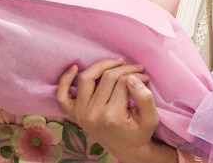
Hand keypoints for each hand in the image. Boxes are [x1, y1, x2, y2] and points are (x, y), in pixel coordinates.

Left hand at [57, 58, 176, 162]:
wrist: (126, 149)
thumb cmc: (139, 133)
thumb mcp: (150, 119)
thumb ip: (145, 98)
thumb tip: (131, 78)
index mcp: (112, 116)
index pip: (123, 83)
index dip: (135, 75)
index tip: (144, 75)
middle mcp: (93, 114)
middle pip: (107, 78)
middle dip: (124, 69)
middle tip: (136, 68)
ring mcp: (80, 113)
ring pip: (86, 79)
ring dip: (101, 66)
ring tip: (116, 63)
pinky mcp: (74, 113)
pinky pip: (62, 95)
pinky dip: (65, 79)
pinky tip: (75, 67)